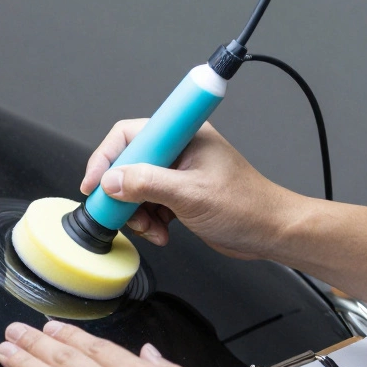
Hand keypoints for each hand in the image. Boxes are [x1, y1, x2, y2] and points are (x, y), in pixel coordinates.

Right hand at [80, 121, 300, 258]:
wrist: (271, 232)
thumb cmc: (247, 207)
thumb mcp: (191, 195)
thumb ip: (148, 185)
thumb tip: (112, 181)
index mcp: (184, 135)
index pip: (130, 133)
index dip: (107, 156)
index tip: (95, 183)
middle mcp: (179, 149)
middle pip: (128, 163)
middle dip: (123, 193)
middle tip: (121, 213)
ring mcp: (179, 172)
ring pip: (135, 187)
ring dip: (136, 212)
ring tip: (151, 229)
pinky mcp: (180, 193)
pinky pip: (149, 203)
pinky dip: (149, 220)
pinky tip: (162, 233)